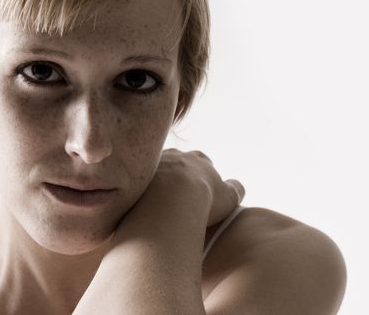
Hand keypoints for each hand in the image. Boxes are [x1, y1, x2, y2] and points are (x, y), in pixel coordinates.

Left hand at [112, 148, 244, 240]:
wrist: (168, 202)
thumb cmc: (203, 200)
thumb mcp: (229, 196)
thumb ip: (236, 189)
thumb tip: (236, 186)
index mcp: (197, 159)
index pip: (202, 163)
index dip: (203, 180)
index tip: (200, 196)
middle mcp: (174, 156)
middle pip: (176, 166)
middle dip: (177, 180)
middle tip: (177, 201)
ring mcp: (152, 165)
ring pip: (156, 174)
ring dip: (157, 187)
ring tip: (157, 208)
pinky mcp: (132, 178)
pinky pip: (137, 187)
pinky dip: (140, 197)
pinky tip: (142, 212)